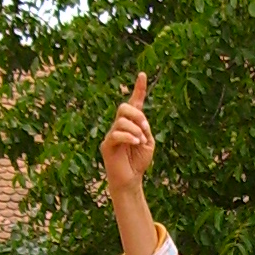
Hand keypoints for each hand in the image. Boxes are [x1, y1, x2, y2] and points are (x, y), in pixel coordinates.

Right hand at [101, 71, 154, 190]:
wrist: (130, 180)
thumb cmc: (139, 162)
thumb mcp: (148, 142)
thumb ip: (145, 129)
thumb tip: (138, 121)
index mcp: (132, 124)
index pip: (134, 103)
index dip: (138, 88)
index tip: (142, 74)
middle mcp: (119, 126)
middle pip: (124, 107)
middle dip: (137, 115)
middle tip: (145, 128)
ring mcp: (111, 135)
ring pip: (121, 121)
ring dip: (135, 129)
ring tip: (140, 141)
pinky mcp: (107, 145)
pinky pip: (116, 134)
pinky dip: (128, 136)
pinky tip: (135, 142)